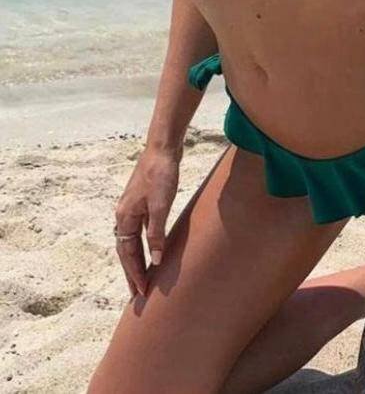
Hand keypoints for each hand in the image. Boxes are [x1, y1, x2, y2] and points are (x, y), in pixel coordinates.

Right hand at [113, 145, 180, 297]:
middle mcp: (124, 214)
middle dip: (132, 271)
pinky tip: (152, 250)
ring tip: (143, 277)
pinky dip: (144, 245)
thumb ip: (156, 233)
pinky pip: (140, 231)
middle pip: (126, 250)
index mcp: (124, 217)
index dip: (134, 273)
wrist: (163, 148)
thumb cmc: (161, 174)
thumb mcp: (160, 205)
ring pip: (132, 241)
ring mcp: (133, 208)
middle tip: (138, 293)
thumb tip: (156, 260)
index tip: (141, 292)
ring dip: (137, 260)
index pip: (127, 253)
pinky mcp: (143, 202)